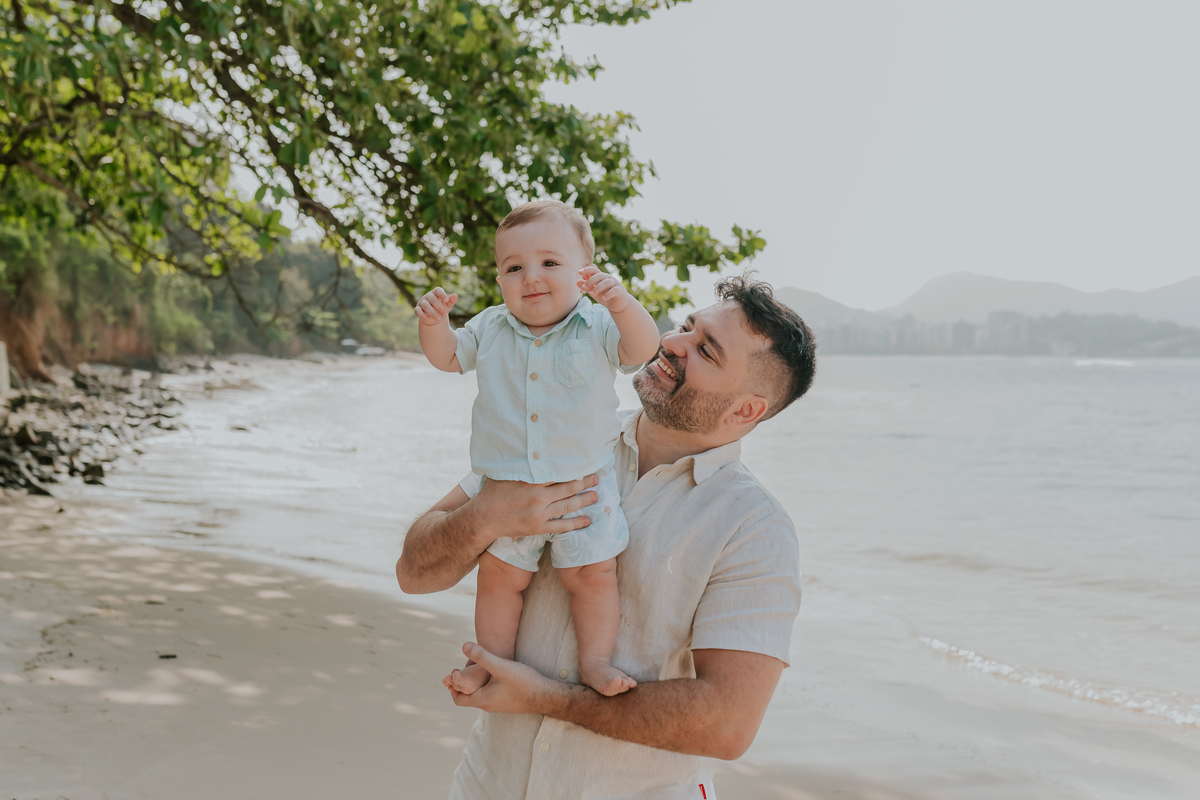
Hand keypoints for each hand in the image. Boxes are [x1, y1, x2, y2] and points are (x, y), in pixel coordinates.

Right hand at [414, 287, 458, 325]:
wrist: (434, 317)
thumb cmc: (442, 308)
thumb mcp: (447, 305)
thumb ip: (451, 300)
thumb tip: (455, 295)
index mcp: (436, 293)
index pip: (438, 290)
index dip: (442, 294)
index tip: (446, 300)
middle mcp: (428, 296)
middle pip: (432, 298)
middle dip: (439, 307)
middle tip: (445, 314)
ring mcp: (422, 302)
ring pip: (425, 305)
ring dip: (432, 312)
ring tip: (439, 319)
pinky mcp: (417, 309)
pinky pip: (418, 311)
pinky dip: (422, 315)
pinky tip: (428, 319)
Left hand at [446, 642, 563, 714]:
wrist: (546, 696)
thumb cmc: (523, 683)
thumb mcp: (500, 666)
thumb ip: (482, 656)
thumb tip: (464, 646)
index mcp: (483, 700)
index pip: (458, 699)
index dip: (452, 687)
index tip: (454, 672)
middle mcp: (488, 705)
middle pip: (467, 696)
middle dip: (462, 683)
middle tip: (461, 668)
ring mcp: (498, 703)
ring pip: (479, 694)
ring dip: (474, 682)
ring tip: (475, 666)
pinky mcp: (506, 700)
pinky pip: (489, 692)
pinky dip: (485, 683)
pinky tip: (492, 670)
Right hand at [472, 474, 598, 540]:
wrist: (484, 519)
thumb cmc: (493, 493)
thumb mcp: (503, 474)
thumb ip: (517, 464)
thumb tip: (521, 445)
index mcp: (531, 481)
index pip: (557, 473)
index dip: (572, 469)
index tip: (583, 464)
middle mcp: (537, 497)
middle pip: (567, 488)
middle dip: (584, 482)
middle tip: (596, 478)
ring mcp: (539, 514)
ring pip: (567, 506)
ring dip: (584, 500)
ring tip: (595, 495)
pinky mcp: (538, 528)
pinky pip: (561, 526)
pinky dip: (575, 523)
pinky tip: (587, 521)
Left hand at [578, 266, 630, 312]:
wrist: (618, 304)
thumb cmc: (605, 296)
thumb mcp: (594, 292)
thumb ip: (586, 287)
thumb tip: (577, 281)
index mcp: (601, 277)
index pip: (594, 269)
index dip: (587, 269)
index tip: (579, 272)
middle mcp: (608, 278)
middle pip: (599, 275)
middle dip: (591, 281)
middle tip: (584, 288)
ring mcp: (615, 283)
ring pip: (606, 282)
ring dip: (598, 288)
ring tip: (591, 294)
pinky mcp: (620, 291)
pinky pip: (614, 290)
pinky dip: (608, 294)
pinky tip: (604, 298)